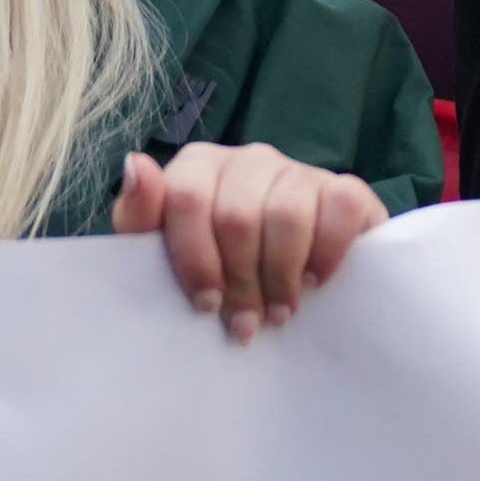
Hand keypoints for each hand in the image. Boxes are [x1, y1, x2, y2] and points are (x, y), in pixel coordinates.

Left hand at [111, 142, 385, 341]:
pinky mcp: (343, 188)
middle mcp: (249, 159)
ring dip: (281, 276)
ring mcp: (298, 170)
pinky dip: (326, 252)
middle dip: (240, 281)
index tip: (206, 305)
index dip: (196, 259)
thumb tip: (136, 164)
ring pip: (287, 214)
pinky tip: (314, 280)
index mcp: (198, 167)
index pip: (187, 198)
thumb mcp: (162, 253)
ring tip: (279, 310)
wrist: (289, 288)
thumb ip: (140, 215)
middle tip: (245, 321)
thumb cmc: (215, 271)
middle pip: (237, 216)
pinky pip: (339, 205)